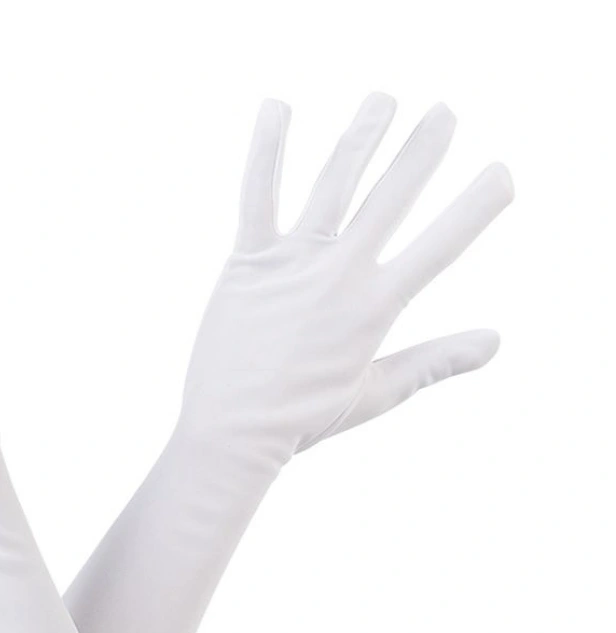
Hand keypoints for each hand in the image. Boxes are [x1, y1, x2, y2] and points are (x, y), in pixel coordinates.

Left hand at [178, 95, 512, 466]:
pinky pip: (257, 193)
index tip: (500, 175)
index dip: (474, 206)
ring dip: (362, 136)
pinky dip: (266, 150)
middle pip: (391, 196)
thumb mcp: (377, 392)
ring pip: (334, 182)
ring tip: (383, 100)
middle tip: (444, 112)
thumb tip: (495, 341)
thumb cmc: (303, 418)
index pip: (440, 245)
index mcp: (375, 307)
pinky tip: (278, 107)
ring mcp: (294, 262)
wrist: (233, 432)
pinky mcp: (249, 260)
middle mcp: (340, 274)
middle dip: (422, 150)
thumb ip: (436, 360)